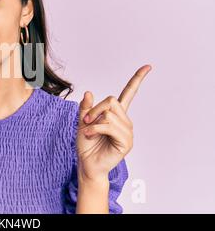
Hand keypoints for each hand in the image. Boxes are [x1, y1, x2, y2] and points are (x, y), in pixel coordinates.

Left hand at [76, 65, 151, 181]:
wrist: (87, 163)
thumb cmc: (86, 144)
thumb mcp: (83, 121)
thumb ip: (86, 108)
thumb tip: (89, 92)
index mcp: (116, 114)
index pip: (129, 93)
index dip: (137, 79)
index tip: (147, 67)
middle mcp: (125, 121)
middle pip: (111, 101)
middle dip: (94, 109)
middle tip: (86, 121)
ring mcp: (127, 131)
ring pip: (109, 114)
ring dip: (93, 121)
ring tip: (89, 131)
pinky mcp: (126, 142)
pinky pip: (109, 126)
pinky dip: (95, 129)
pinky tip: (91, 135)